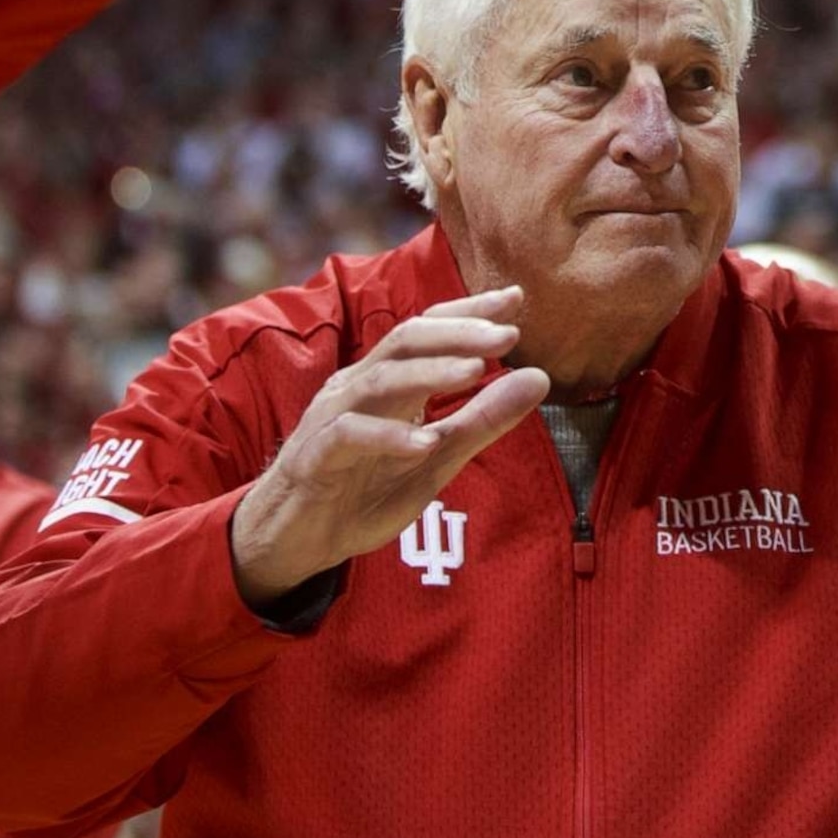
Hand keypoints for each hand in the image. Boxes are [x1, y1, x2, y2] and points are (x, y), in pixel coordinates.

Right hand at [227, 288, 550, 604]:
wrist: (298, 539)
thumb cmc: (364, 491)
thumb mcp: (435, 459)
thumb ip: (482, 421)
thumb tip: (539, 379)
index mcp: (386, 381)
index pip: (427, 330)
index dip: (469, 311)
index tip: (517, 298)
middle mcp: (357, 387)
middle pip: (405, 340)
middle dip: (457, 333)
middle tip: (507, 334)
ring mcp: (332, 417)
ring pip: (380, 379)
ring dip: (430, 373)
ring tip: (476, 372)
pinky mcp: (315, 455)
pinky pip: (350, 435)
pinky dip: (389, 436)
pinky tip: (426, 443)